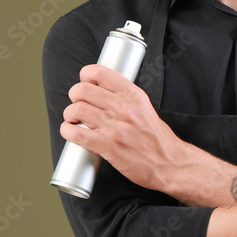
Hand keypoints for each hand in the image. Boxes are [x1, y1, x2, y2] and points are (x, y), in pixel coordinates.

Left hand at [60, 64, 182, 191]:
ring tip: (74, 119)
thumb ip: (126, 99)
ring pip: (76, 110)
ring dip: (70, 114)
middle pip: (82, 90)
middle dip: (74, 96)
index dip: (86, 75)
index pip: (100, 73)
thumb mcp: (146, 109)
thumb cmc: (158, 140)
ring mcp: (114, 127)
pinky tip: (70, 131)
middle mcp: (123, 108)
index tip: (85, 82)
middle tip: (77, 103)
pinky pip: (76, 133)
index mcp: (134, 95)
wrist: (169, 164)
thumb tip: (103, 93)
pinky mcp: (107, 146)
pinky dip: (67, 131)